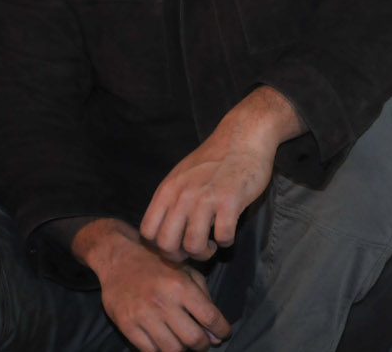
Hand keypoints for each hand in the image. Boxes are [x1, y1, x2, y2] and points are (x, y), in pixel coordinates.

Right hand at [75, 218, 230, 351]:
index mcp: (182, 286)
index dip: (222, 330)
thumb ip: (205, 300)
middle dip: (203, 345)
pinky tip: (166, 345)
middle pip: (192, 338)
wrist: (120, 259)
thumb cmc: (159, 265)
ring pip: (172, 349)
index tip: (225, 334)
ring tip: (185, 344)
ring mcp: (143, 316)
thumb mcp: (188, 272)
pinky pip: (149, 351)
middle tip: (204, 343)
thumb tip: (215, 335)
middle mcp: (163, 302)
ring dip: (183, 350)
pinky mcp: (127, 325)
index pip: (210, 317)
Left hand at [140, 88, 298, 261]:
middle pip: (166, 244)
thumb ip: (172, 199)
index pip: (147, 232)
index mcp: (168, 190)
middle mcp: (183, 195)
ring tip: (212, 244)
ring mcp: (206, 199)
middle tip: (194, 249)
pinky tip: (228, 233)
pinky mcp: (231, 201)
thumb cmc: (215, 158)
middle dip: (180, 256)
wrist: (244, 136)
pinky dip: (226, 241)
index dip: (159, 246)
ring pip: (193, 245)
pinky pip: (223, 236)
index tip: (176, 243)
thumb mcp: (182, 174)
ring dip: (204, 253)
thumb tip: (165, 229)